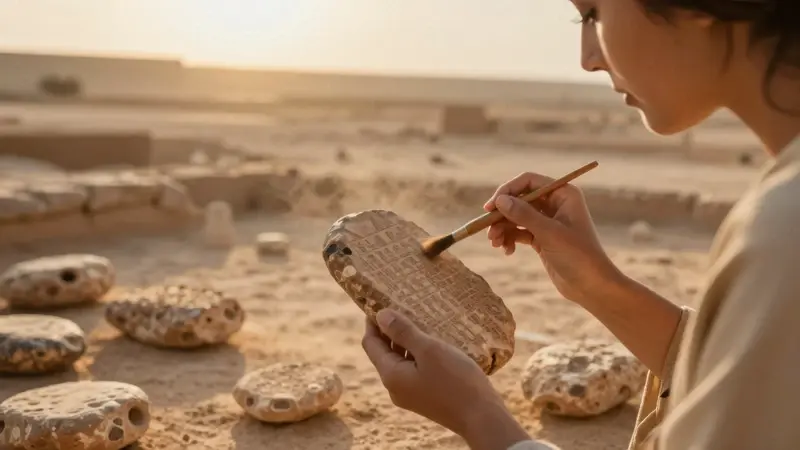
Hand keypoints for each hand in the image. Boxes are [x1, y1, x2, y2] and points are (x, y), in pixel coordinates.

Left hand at [361, 309, 530, 449]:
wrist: (482, 417)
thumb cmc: (456, 381)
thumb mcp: (429, 350)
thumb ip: (403, 332)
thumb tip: (380, 315)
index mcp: (391, 375)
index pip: (371, 344)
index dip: (373, 322)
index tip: (381, 301)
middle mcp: (395, 387)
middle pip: (384, 352)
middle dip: (390, 330)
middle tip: (403, 305)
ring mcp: (410, 394)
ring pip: (401, 361)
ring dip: (407, 341)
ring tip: (420, 319)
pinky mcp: (425, 396)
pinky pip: (414, 369)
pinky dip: (418, 354)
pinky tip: (433, 342)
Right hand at [483, 172, 622, 303]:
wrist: (592, 287)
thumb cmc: (578, 256)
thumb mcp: (549, 233)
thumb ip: (523, 215)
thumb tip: (500, 200)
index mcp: (563, 194)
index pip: (529, 181)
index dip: (508, 190)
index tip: (491, 206)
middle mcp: (555, 204)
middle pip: (519, 199)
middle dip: (502, 214)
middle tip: (487, 228)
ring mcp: (548, 221)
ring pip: (516, 217)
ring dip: (502, 228)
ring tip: (495, 243)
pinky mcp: (542, 238)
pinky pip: (519, 232)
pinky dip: (510, 239)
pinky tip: (507, 251)